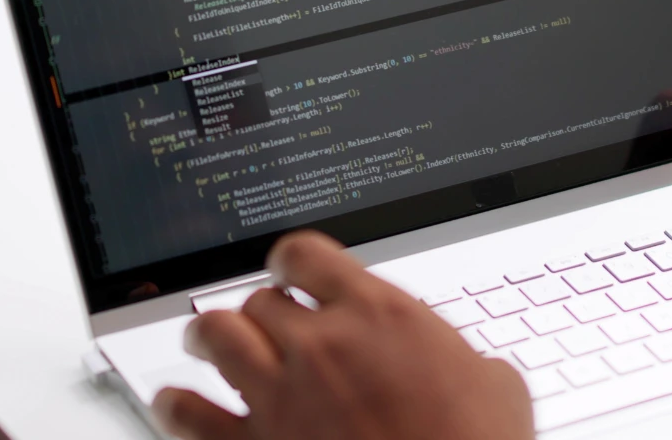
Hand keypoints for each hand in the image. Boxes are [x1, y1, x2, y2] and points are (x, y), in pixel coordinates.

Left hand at [154, 231, 535, 439]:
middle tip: (265, 323)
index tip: (290, 270)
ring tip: (206, 340)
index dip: (291, 260)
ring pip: (215, 337)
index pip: (307, 255)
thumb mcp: (496, 386)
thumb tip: (466, 364)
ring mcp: (282, 397)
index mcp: (380, 315)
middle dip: (261, 310)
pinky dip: (175, 406)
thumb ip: (459, 356)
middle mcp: (322, 346)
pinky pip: (190, 417)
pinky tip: (174, 403)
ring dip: (208, 335)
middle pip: (261, 299)